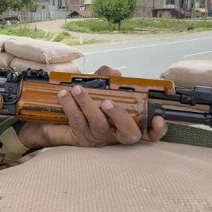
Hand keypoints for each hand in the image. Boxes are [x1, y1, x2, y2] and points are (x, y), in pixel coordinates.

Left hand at [19, 85, 167, 148]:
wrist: (53, 119)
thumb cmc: (83, 102)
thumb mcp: (96, 87)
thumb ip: (106, 78)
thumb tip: (115, 73)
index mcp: (126, 123)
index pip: (149, 133)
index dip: (157, 129)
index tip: (158, 118)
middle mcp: (115, 134)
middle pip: (129, 134)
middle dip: (120, 117)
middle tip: (108, 102)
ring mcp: (98, 138)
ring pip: (98, 124)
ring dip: (88, 104)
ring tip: (77, 89)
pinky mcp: (79, 138)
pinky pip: (77, 122)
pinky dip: (70, 106)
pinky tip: (64, 94)